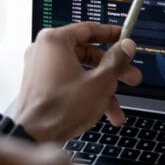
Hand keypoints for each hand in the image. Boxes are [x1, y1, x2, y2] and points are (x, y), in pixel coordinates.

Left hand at [12, 23, 141, 142]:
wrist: (34, 136)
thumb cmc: (60, 108)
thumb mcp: (100, 82)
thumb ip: (116, 61)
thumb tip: (126, 47)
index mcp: (54, 41)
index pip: (89, 29)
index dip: (112, 35)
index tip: (125, 40)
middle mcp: (44, 51)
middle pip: (87, 53)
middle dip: (113, 70)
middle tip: (131, 76)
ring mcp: (40, 69)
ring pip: (80, 72)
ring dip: (103, 88)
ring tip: (118, 106)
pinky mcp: (41, 85)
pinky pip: (69, 82)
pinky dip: (86, 93)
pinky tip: (103, 112)